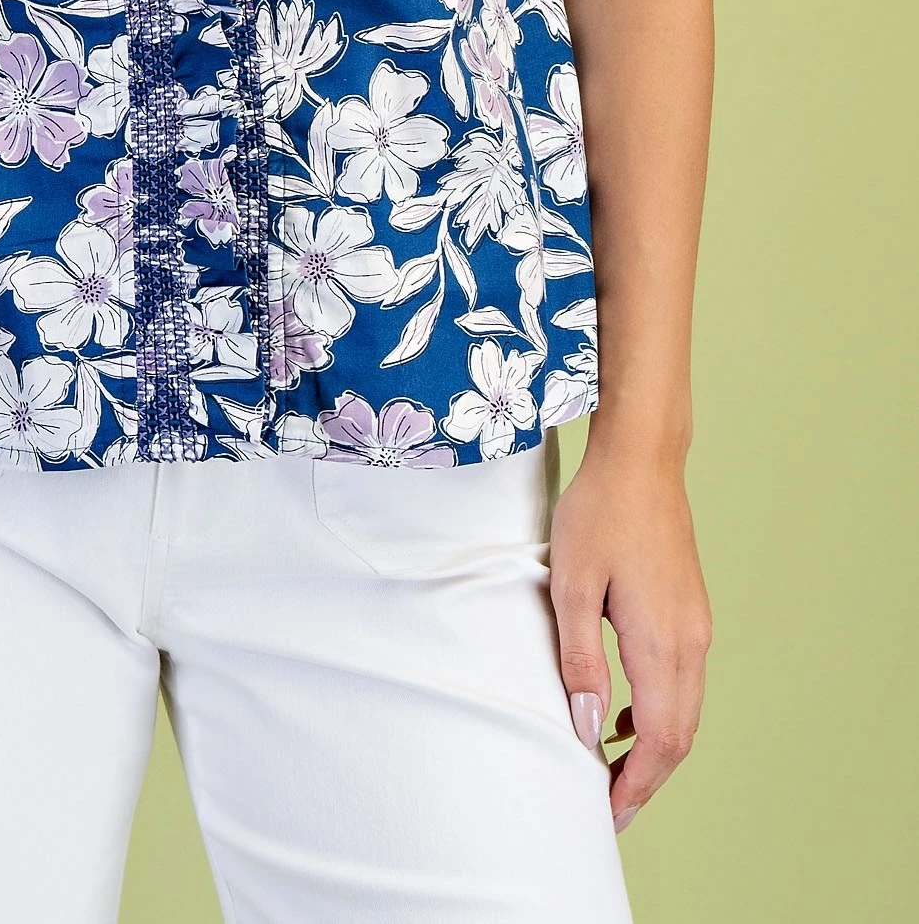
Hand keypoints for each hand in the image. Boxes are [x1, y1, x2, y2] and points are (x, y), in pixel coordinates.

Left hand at [547, 440, 711, 831]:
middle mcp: (691, 642)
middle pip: (678, 736)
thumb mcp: (573, 584)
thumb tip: (588, 727)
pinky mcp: (691, 611)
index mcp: (662, 642)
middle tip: (607, 806)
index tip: (606, 813)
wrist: (642, 457)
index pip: (658, 740)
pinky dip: (659, 712)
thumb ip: (581, 659)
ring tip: (610, 768)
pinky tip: (622, 710)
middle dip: (645, 778)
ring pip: (684, 711)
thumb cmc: (600, 511)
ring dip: (653, 746)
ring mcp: (697, 626)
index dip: (634, 785)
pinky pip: (683, 682)